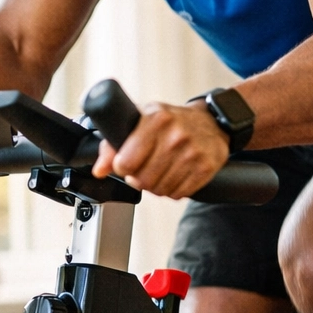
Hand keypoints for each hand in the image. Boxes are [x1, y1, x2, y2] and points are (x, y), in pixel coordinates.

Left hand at [92, 101, 228, 198]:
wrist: (212, 122)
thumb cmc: (171, 122)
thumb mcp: (140, 121)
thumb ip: (113, 144)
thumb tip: (100, 170)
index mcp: (156, 119)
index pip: (126, 162)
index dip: (122, 167)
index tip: (126, 163)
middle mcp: (176, 135)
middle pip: (142, 180)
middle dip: (138, 179)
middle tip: (143, 169)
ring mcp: (193, 153)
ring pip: (160, 190)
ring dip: (156, 186)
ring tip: (160, 171)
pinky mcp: (206, 167)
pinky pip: (179, 194)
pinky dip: (173, 189)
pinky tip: (175, 174)